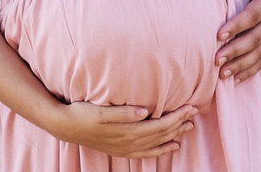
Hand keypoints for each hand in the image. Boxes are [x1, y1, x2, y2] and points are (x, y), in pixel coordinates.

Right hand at [51, 101, 196, 158]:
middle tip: (195, 113)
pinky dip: (160, 150)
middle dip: (179, 124)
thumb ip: (123, 112)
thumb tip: (144, 111)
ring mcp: (125, 148)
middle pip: (161, 134)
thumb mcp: (101, 110)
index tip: (190, 107)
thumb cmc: (83, 113)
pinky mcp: (121, 150)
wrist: (65, 127)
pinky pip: (146, 153)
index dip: (176, 116)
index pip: (159, 124)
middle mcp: (129, 142)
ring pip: (156, 143)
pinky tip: (170, 146)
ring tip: (188, 128)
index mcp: (127, 130)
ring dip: (173, 136)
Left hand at [215, 0, 260, 82]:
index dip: (236, 26)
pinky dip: (252, 71)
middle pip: (254, 40)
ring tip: (222, 74)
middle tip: (216, 60)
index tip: (218, 35)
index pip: (252, 16)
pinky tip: (236, 79)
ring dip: (241, 65)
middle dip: (235, 52)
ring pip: (259, 54)